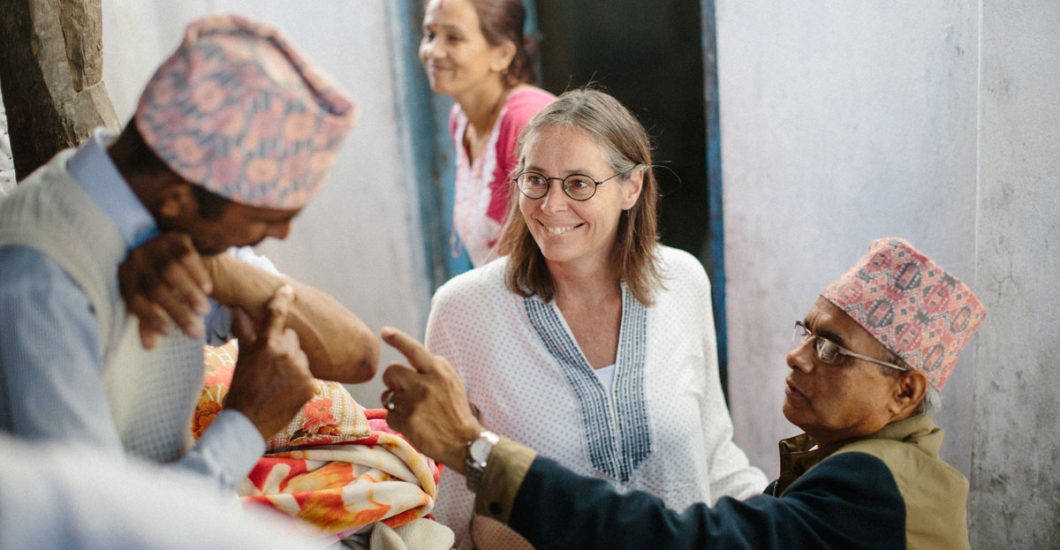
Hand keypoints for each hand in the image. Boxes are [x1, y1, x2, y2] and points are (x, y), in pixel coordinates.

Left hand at [118, 232, 211, 348]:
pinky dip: (198, 275)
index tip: (168, 334)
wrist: (170, 249)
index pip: (135, 299)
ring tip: (204, 312)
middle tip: (195, 332)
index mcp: (125, 275)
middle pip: (156, 288)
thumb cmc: (159, 283)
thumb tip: (149, 346)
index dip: (150, 319)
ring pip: (172, 272)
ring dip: (190, 294)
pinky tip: (208, 290)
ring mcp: (156, 244)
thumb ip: (150, 320)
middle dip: (177, 312)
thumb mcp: (150, 301)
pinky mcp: (175, 237)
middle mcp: (136, 258)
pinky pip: (188, 257)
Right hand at [223, 285, 314, 439]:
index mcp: (267, 344)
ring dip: (293, 364)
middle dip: (284, 345)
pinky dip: (299, 381)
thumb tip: (237, 308)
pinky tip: (285, 391)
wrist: (248, 423)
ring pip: (302, 356)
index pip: (277, 315)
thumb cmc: (241, 389)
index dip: (282, 300)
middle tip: (269, 364)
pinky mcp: (311, 386)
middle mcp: (287, 354)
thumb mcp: (242, 359)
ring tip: (276, 380)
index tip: (287, 290)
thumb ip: (244, 332)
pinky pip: (308, 375)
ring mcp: (301, 371)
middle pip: (292, 338)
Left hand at [380, 326, 482, 473]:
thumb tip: (411, 357)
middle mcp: (425, 384)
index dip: (397, 338)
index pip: (413, 349)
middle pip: (391, 371)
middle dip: (391, 380)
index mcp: (438, 371)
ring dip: (394, 403)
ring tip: (410, 410)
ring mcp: (414, 403)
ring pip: (387, 395)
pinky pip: (389, 415)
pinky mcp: (407, 421)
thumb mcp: (452, 381)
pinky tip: (412, 424)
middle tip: (400, 389)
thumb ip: (434, 368)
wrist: (463, 441)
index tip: (385, 331)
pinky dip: (397, 420)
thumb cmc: (456, 410)